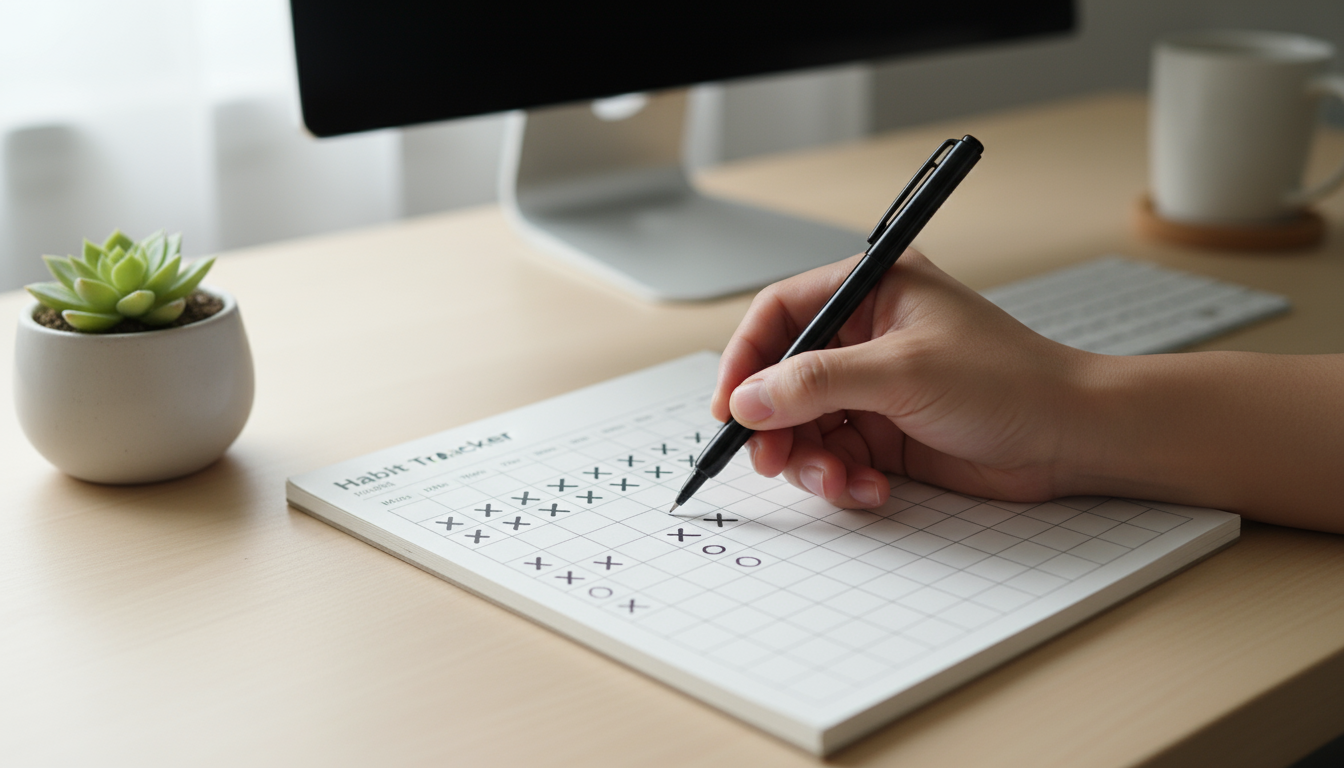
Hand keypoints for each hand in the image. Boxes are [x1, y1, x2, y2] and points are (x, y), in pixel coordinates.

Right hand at [712, 248, 1093, 508]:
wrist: (1072, 439)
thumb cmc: (1009, 381)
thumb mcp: (903, 372)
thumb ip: (817, 383)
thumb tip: (749, 399)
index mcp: (870, 292)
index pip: (780, 314)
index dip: (746, 358)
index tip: (730, 406)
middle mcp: (866, 337)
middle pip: (782, 378)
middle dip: (775, 424)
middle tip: (773, 459)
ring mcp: (874, 388)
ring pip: (804, 426)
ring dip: (811, 461)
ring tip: (839, 482)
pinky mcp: (886, 434)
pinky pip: (835, 458)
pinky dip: (842, 480)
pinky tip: (873, 490)